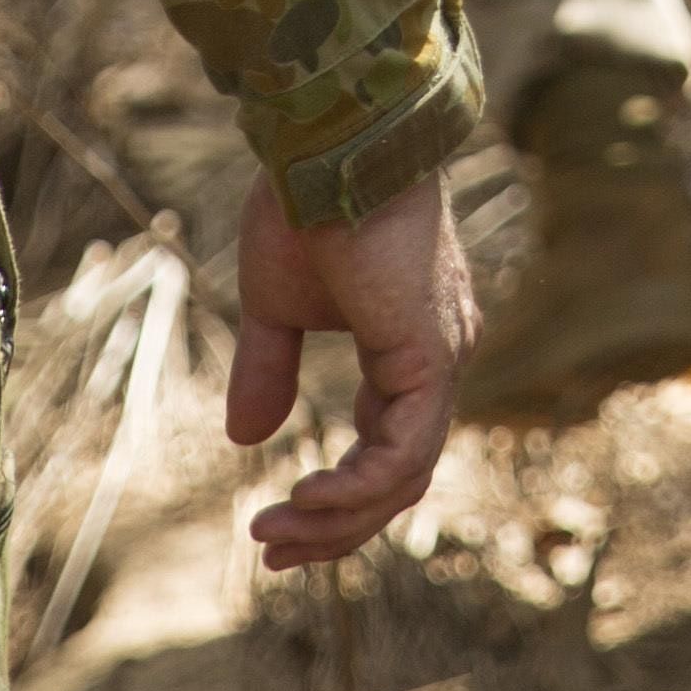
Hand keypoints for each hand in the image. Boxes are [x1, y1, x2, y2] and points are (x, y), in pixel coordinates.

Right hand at [228, 168, 475, 570]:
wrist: (324, 141)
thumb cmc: (304, 202)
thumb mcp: (274, 302)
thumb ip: (270, 368)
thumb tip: (248, 441)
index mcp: (412, 347)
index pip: (388, 448)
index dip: (337, 496)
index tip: (276, 520)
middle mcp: (440, 358)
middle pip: (399, 476)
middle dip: (335, 525)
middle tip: (272, 550)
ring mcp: (443, 359)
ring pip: (404, 476)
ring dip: (337, 517)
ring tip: (273, 532)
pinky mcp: (431, 356)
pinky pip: (404, 452)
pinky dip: (356, 488)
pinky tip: (307, 498)